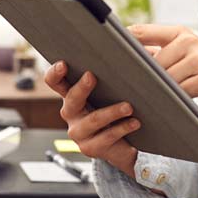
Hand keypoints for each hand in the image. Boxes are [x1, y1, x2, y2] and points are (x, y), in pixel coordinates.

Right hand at [43, 61, 140, 177]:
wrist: (127, 145)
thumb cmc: (119, 110)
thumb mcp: (117, 89)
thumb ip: (122, 69)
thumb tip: (142, 49)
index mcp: (72, 95)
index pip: (55, 82)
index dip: (55, 73)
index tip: (64, 64)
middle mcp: (71, 113)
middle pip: (70, 99)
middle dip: (81, 88)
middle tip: (91, 76)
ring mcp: (79, 132)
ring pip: (93, 120)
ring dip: (112, 111)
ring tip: (128, 106)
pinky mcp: (90, 148)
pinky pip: (106, 137)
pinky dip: (122, 128)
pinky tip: (135, 123)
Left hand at [129, 24, 197, 122]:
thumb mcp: (188, 56)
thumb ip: (163, 54)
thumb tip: (128, 60)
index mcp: (180, 32)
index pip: (141, 32)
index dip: (120, 43)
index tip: (102, 54)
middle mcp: (189, 40)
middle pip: (149, 61)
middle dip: (138, 76)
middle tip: (122, 88)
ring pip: (163, 77)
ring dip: (155, 91)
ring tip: (145, 99)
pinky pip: (179, 91)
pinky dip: (172, 100)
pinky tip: (168, 106)